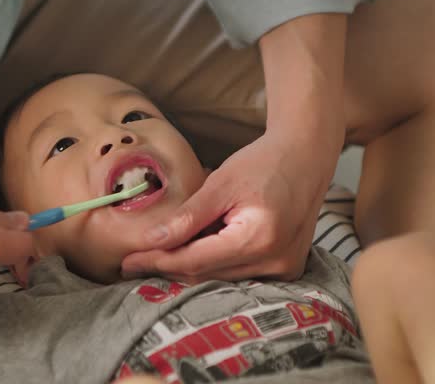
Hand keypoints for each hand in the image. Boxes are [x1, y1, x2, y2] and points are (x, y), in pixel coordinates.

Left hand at [121, 128, 338, 283]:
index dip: (158, 262)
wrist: (306, 157)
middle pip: (208, 274)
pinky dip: (213, 264)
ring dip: (189, 267)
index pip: (196, 261)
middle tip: (134, 262)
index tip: (128, 261)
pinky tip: (191, 250)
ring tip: (158, 254)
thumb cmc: (263, 163)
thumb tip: (152, 241)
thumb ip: (188, 217)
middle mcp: (275, 262)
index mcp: (259, 238)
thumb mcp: (220, 184)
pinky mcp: (286, 268)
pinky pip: (238, 273)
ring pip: (221, 278)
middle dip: (169, 267)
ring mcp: (284, 269)